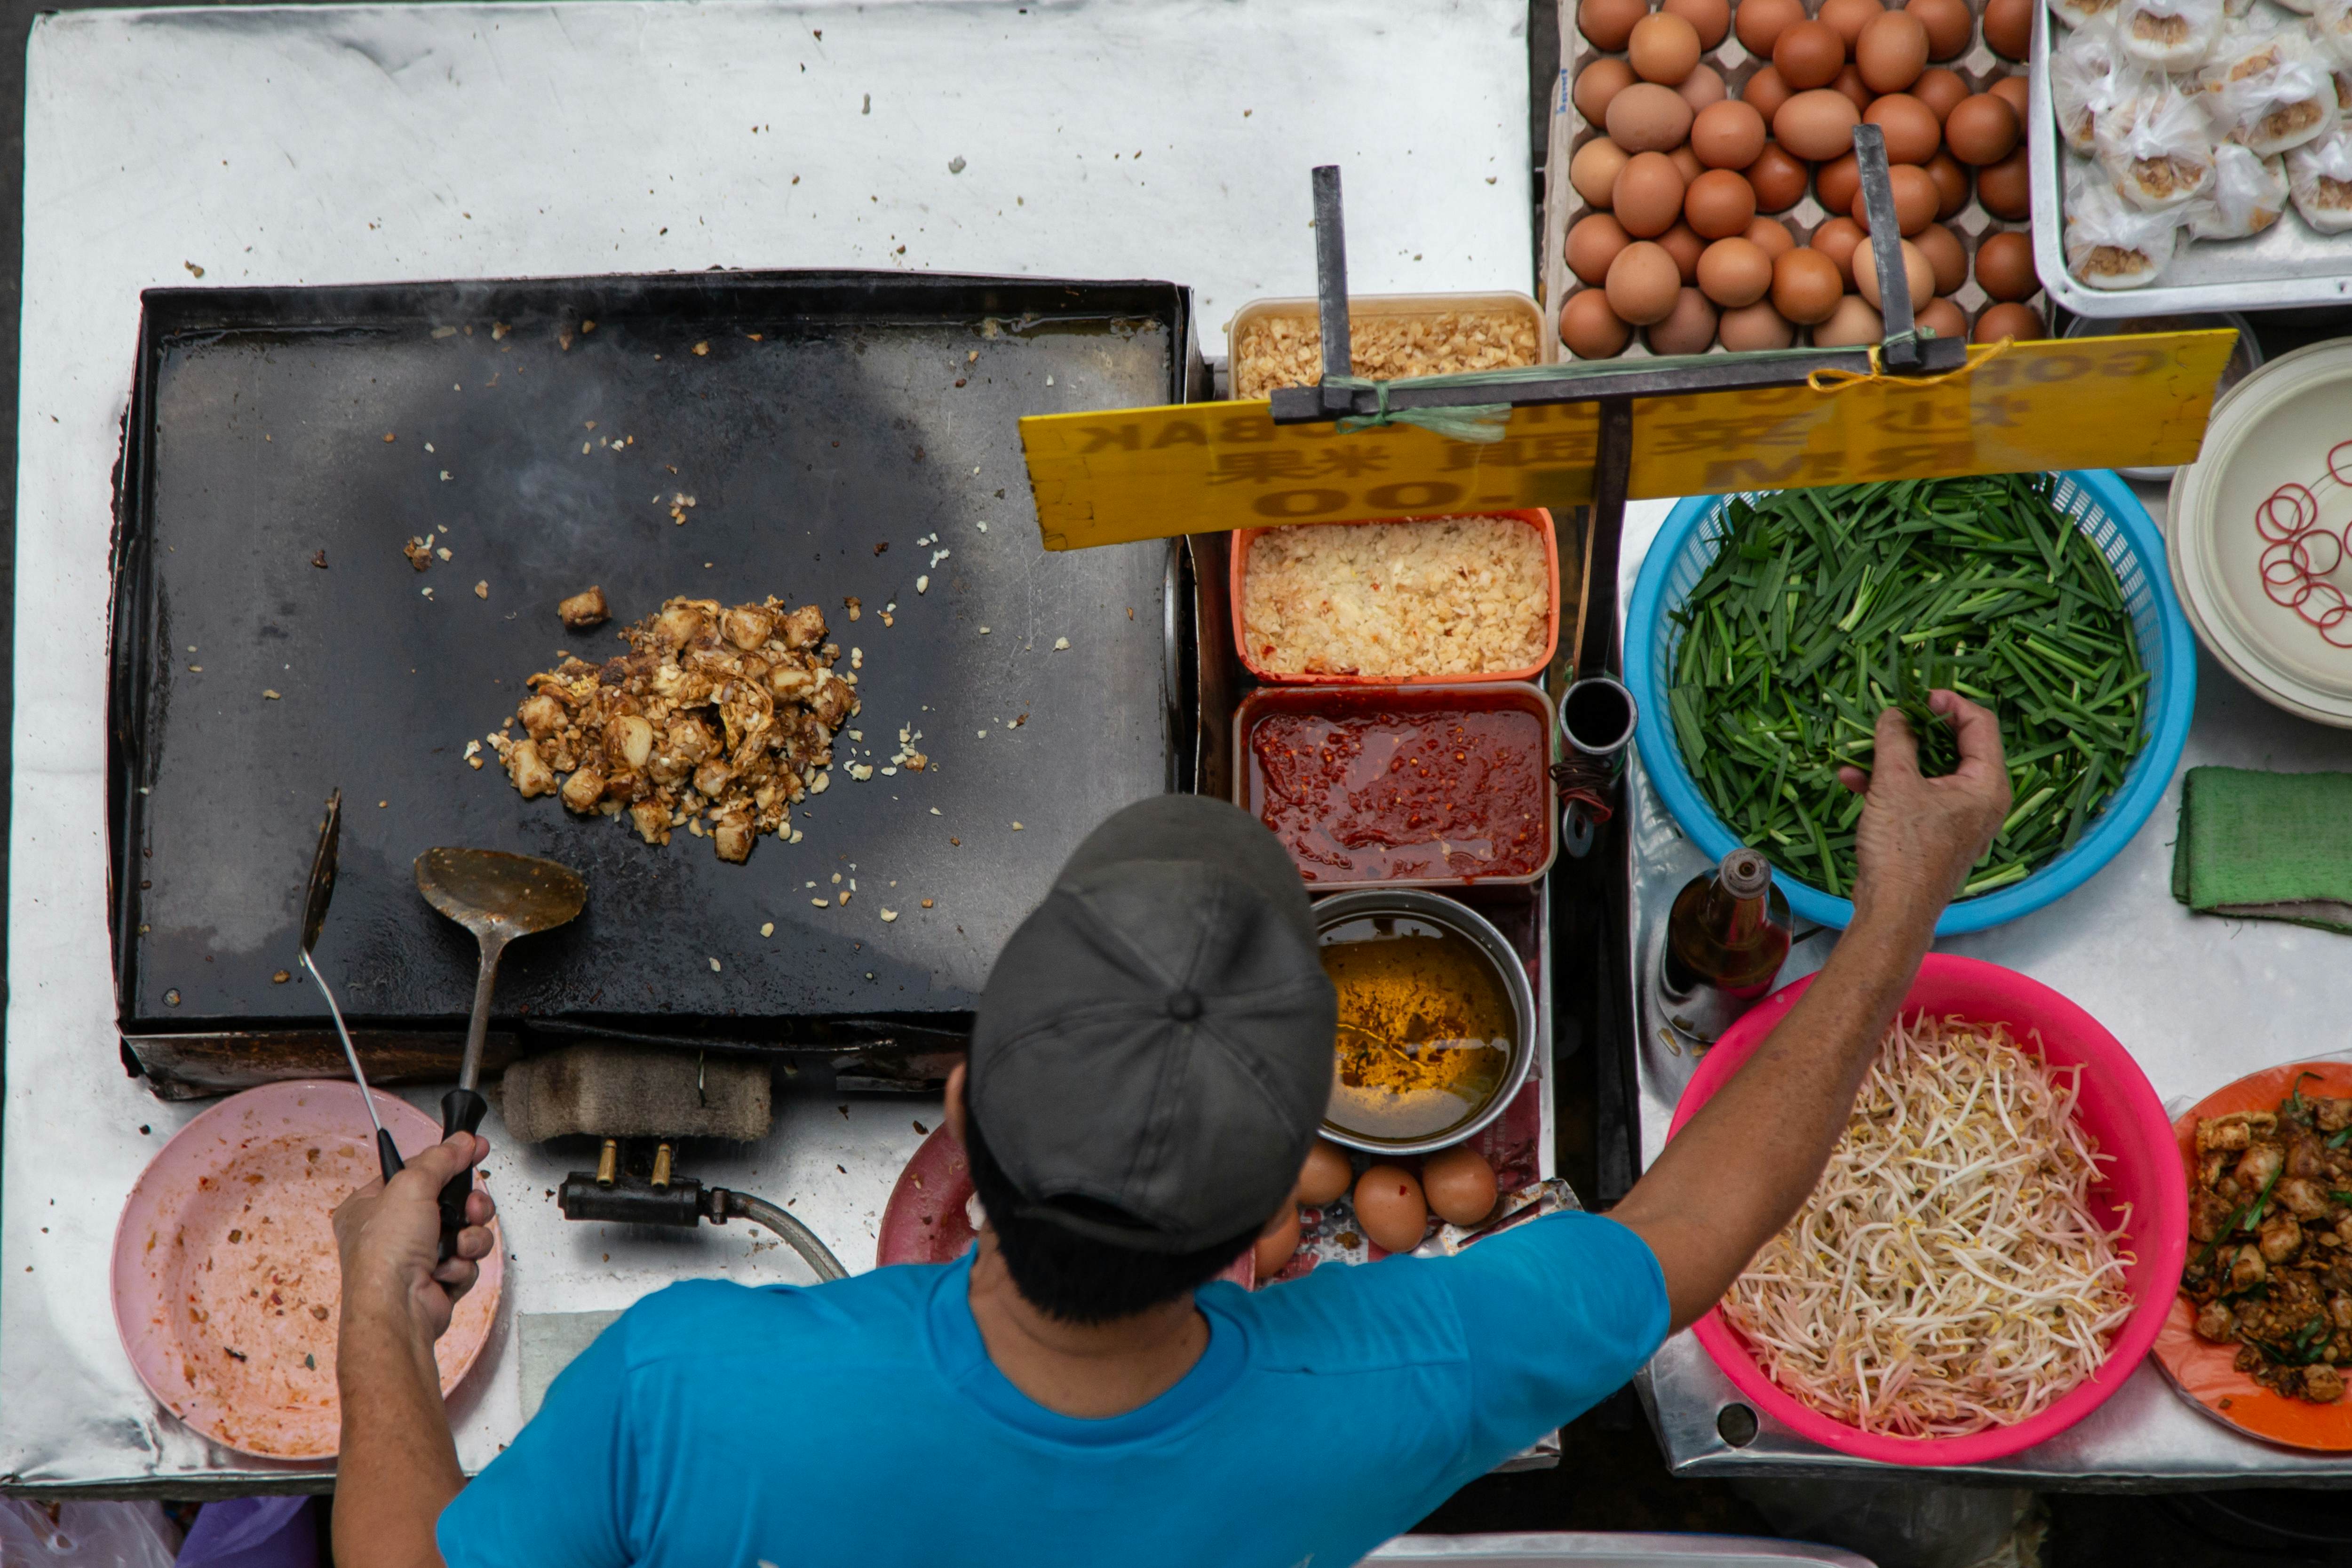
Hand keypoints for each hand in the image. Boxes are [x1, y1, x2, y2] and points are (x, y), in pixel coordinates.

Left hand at [332, 1133, 496, 1345]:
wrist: (398, 1309)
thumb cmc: (386, 1253)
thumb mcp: (412, 1186)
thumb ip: (441, 1158)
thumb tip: (462, 1140)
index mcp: (371, 1205)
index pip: (417, 1171)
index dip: (447, 1160)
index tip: (474, 1149)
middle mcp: (391, 1231)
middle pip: (447, 1201)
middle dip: (468, 1205)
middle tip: (472, 1207)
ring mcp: (415, 1257)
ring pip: (463, 1230)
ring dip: (470, 1236)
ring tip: (460, 1243)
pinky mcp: (436, 1279)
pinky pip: (465, 1259)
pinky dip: (462, 1264)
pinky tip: (448, 1269)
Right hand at [1836, 690, 2010, 930]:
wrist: (1892, 911)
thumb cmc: (1902, 850)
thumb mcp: (1894, 785)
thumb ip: (1896, 741)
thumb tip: (1897, 714)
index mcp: (1986, 785)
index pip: (1981, 724)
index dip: (1950, 703)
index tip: (1919, 696)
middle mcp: (1980, 800)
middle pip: (1955, 746)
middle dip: (1917, 730)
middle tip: (1892, 717)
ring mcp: (1959, 818)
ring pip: (1930, 771)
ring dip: (1895, 757)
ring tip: (1862, 750)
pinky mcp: (1935, 832)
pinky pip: (1917, 795)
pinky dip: (1889, 784)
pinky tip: (1854, 780)